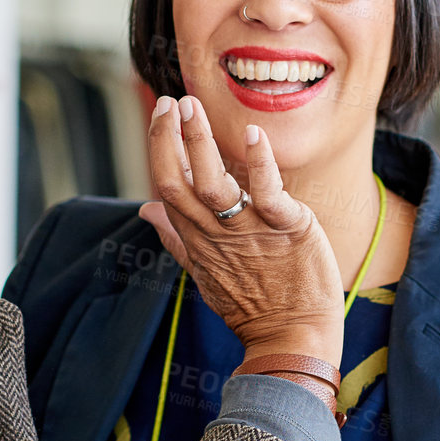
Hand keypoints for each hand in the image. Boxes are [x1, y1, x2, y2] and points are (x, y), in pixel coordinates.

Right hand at [138, 96, 344, 357]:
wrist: (293, 339)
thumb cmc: (252, 306)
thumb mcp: (205, 272)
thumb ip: (176, 237)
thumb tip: (146, 209)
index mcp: (197, 239)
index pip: (167, 187)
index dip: (161, 148)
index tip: (162, 113)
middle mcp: (216, 233)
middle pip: (179, 182)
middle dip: (170, 138)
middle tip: (171, 101)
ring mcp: (249, 230)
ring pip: (213, 183)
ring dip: (199, 142)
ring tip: (192, 106)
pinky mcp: (286, 228)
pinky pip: (268, 191)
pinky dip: (259, 161)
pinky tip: (253, 134)